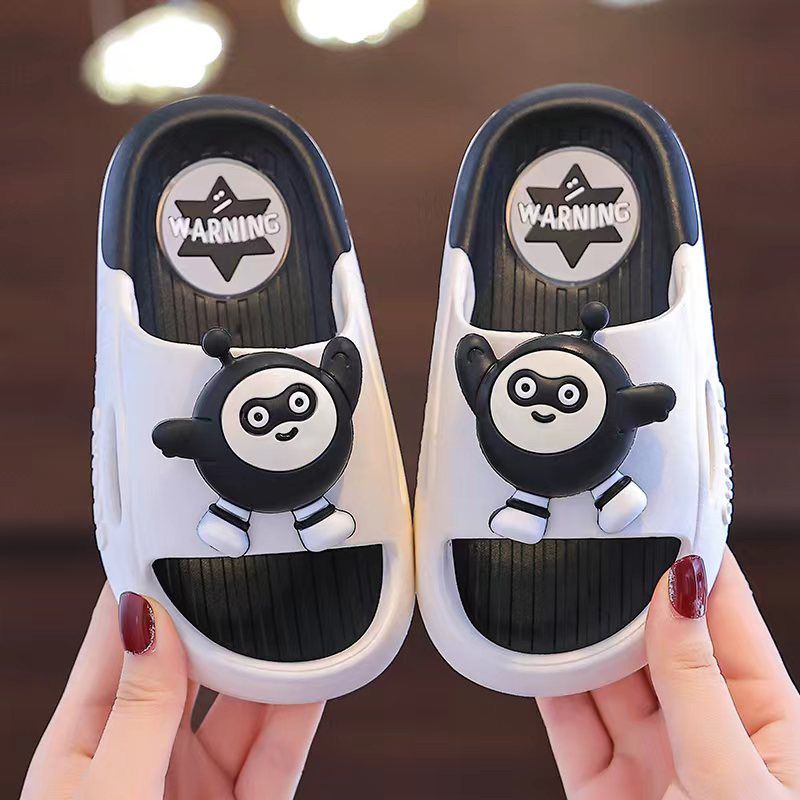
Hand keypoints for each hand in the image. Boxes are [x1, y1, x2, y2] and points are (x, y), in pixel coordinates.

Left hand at [21, 585, 322, 799]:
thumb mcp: (105, 795)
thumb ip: (138, 707)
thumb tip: (146, 617)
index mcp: (85, 741)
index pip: (118, 641)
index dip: (144, 586)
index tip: (174, 536)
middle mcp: (140, 751)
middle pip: (188, 665)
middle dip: (219, 620)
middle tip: (250, 569)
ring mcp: (192, 779)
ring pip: (239, 702)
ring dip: (266, 663)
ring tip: (293, 616)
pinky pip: (275, 747)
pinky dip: (298, 712)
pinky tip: (315, 677)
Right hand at [538, 548, 799, 798]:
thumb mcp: (732, 778)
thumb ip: (695, 681)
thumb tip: (677, 589)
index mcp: (767, 722)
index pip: (729, 619)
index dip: (699, 567)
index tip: (667, 517)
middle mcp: (707, 734)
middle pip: (659, 644)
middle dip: (627, 602)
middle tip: (599, 552)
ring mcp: (652, 759)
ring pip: (608, 679)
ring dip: (583, 641)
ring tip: (561, 599)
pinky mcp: (600, 786)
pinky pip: (569, 721)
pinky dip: (549, 684)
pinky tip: (537, 651)